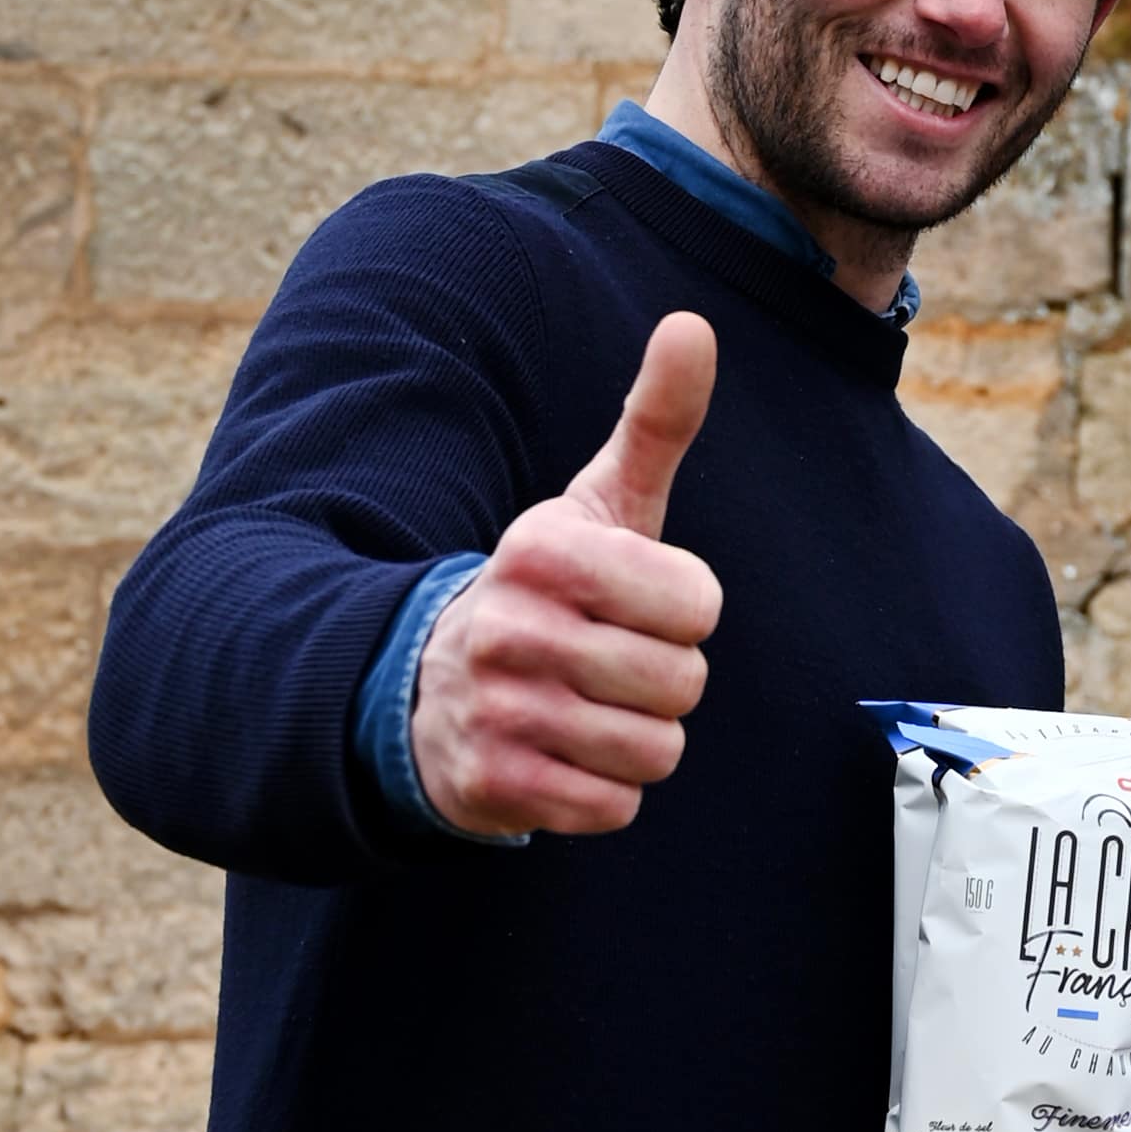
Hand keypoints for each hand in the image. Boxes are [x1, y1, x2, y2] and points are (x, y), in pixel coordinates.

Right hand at [411, 315, 722, 837]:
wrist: (433, 687)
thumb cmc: (552, 589)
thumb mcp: (599, 502)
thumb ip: (655, 420)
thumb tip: (693, 324)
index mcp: (544, 549)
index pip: (697, 604)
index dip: (684, 611)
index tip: (636, 603)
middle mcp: (509, 626)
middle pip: (684, 684)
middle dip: (666, 682)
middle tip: (609, 663)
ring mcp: (494, 710)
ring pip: (655, 752)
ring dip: (639, 740)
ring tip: (587, 708)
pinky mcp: (492, 786)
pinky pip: (614, 808)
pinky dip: (604, 793)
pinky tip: (563, 756)